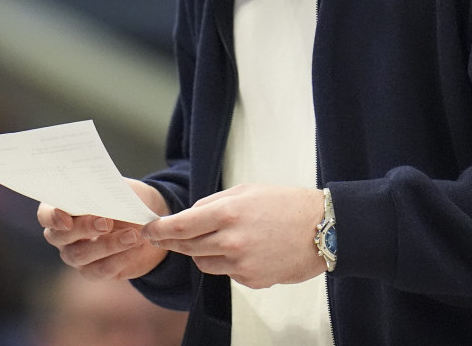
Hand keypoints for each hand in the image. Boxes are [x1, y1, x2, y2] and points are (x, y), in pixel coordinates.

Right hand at [37, 179, 170, 279]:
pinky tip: (137, 247)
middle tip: (107, 222)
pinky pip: (100, 270)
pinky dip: (120, 258)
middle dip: (84, 229)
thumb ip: (103, 191)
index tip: (68, 219)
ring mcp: (75, 256)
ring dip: (108, 245)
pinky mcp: (92, 272)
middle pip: (60, 237)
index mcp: (62, 209)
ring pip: (81, 255)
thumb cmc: (124, 200)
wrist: (146, 222)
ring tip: (133, 235)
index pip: (45, 214)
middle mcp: (63, 235)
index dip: (52, 218)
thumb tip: (99, 191)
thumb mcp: (117, 190)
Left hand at [142, 183, 326, 288]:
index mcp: (227, 213)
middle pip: (186, 247)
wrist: (323, 229)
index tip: (148, 230)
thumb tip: (188, 215)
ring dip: (204, 252)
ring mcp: (241, 264)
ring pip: (203, 263)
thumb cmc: (285, 205)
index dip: (159, 230)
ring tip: (224, 238)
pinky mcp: (251, 280)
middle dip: (174, 241)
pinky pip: (226, 273)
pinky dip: (229, 263)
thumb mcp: (247, 191)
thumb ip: (213, 202)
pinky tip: (249, 250)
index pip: (179, 226)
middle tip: (164, 236)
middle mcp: (231, 241)